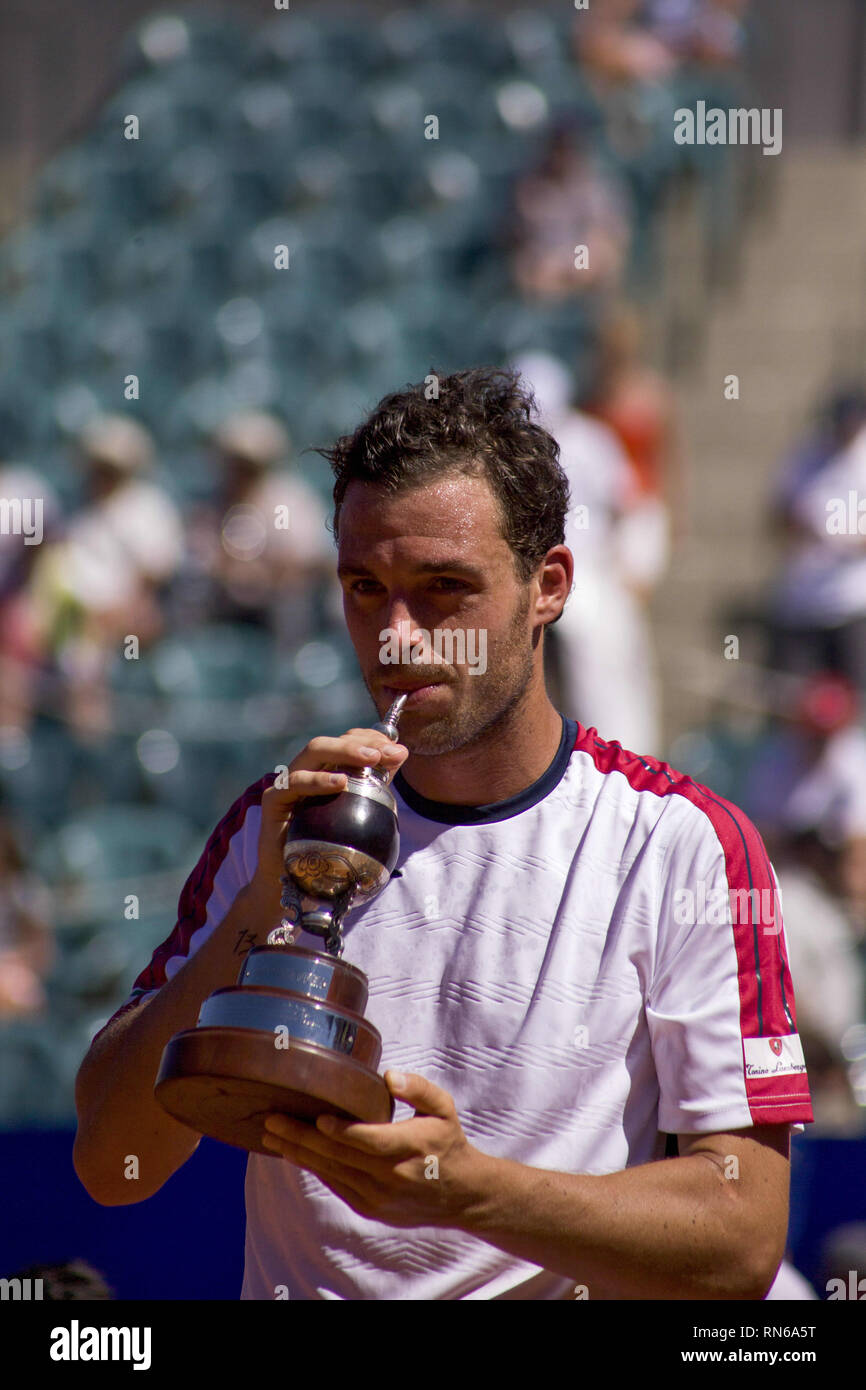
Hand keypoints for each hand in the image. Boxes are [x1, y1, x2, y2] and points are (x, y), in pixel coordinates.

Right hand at [252, 727, 408, 883]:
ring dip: (345, 751)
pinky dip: (318, 779)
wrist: (292, 881)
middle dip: (361, 742)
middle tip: (387, 752)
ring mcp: (288, 781)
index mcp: (324, 768)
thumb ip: (377, 782)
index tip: (396, 750)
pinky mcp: (274, 799)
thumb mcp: (357, 810)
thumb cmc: (325, 847)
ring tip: (371, 759)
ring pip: (313, 751)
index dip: (370, 739)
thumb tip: (401, 752)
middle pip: (332, 741)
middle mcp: (306, 769)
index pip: (346, 741)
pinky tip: (340, 782)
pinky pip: (294, 783)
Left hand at [260, 1071, 492, 1229]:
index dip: (341, 1132)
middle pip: (339, 1156)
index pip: (370, 1141)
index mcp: (410, 1147)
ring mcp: (378, 1196)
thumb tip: (389, 1077)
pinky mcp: (370, 1208)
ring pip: (331, 1172)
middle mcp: (391, 1176)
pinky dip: (314, 1168)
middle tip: (272, 1120)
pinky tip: (294, 1153)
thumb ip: (418, 1088)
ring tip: (272, 1136)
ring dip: (299, 1154)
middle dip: (302, 1137)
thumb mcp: (443, 1108)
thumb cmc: (446, 1142)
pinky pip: (335, 1185)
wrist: (461, 1195)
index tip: (317, 1118)